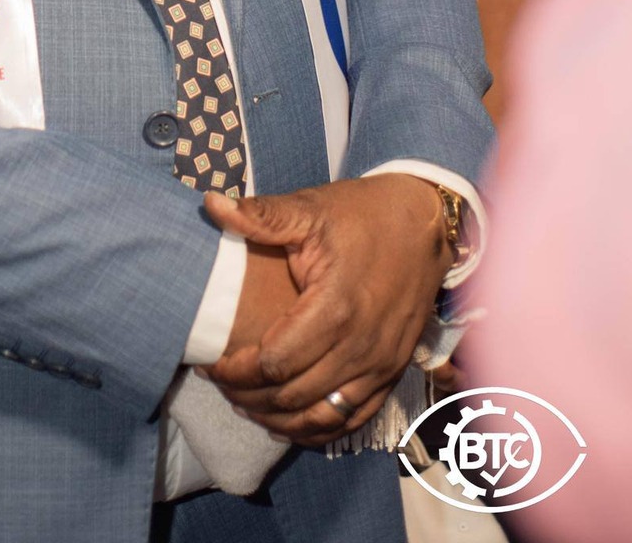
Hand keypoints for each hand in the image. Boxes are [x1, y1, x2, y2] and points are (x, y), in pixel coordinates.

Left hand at [203, 175, 450, 444]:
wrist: (423, 224)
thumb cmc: (361, 215)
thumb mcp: (310, 209)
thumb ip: (261, 216)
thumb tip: (211, 204)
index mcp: (335, 308)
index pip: (274, 363)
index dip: (236, 370)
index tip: (209, 364)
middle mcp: (360, 347)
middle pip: (293, 396)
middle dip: (249, 395)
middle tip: (219, 384)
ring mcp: (380, 365)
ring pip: (321, 416)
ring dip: (279, 418)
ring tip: (245, 403)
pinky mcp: (392, 372)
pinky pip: (352, 418)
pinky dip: (317, 427)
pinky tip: (288, 419)